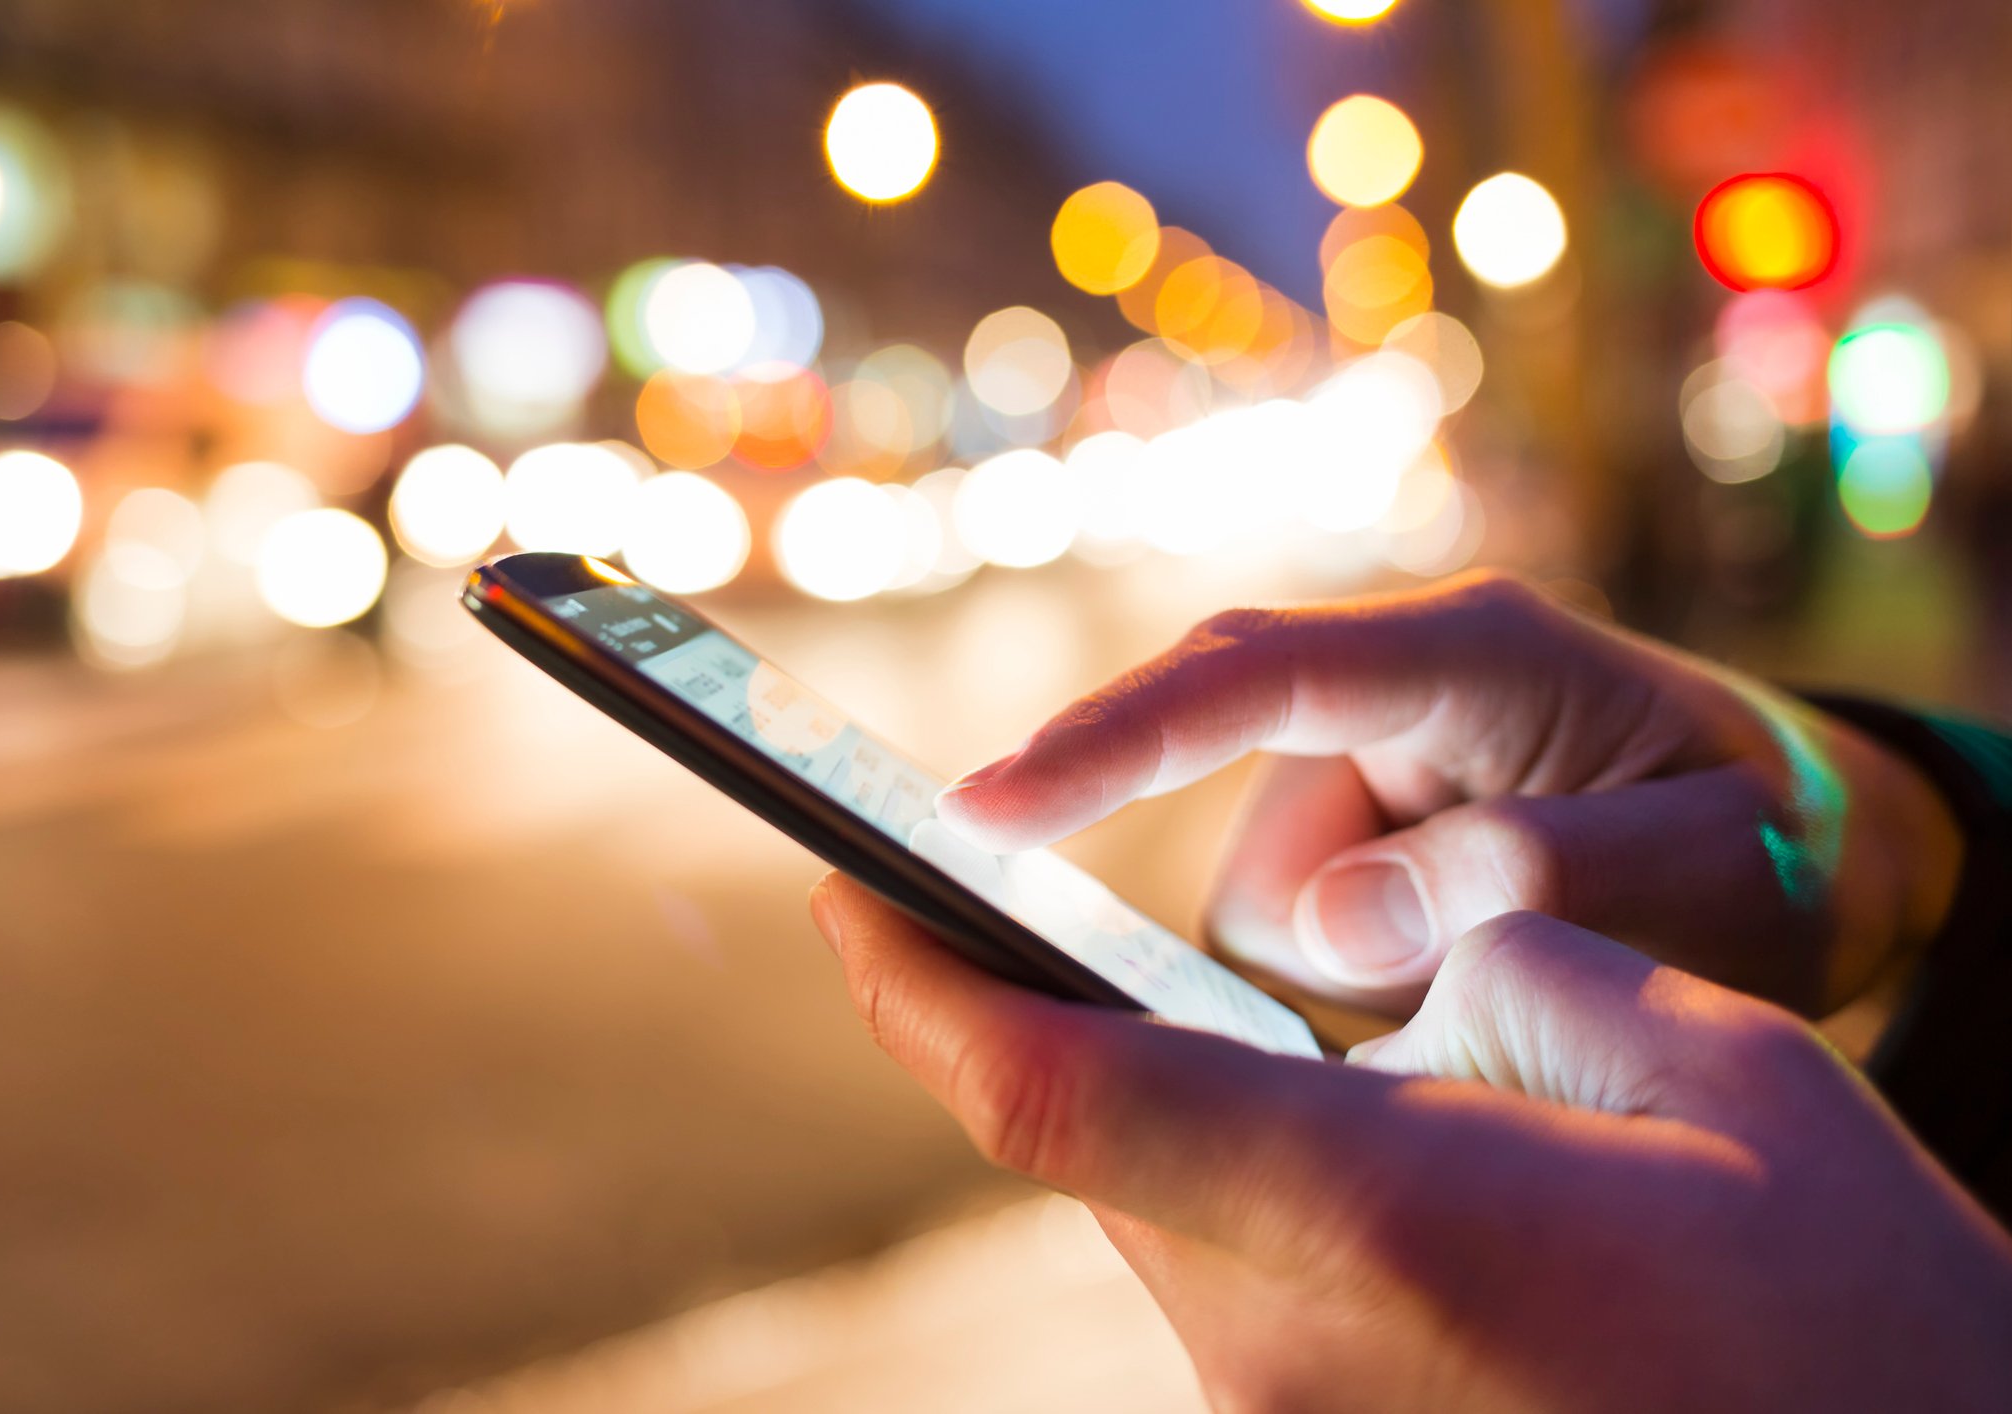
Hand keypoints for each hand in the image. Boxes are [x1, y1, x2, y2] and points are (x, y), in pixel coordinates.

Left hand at [810, 876, 2011, 1412]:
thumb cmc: (1846, 1297)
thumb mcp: (1711, 1056)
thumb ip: (1505, 959)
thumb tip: (1374, 953)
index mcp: (1376, 1216)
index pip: (1055, 1086)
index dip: (922, 982)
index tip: (850, 889)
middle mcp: (1295, 1344)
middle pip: (1092, 1140)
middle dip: (1048, 1017)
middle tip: (1027, 912)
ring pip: (1160, 1210)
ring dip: (1166, 1103)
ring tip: (1258, 1032)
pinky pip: (1226, 1282)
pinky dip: (1235, 1185)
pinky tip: (1337, 1148)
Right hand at [935, 572, 1961, 1016]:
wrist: (1797, 838)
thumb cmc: (1768, 840)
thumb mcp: (1720, 866)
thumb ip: (1543, 877)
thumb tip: (1335, 929)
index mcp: (1468, 652)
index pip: (1252, 677)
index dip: (1110, 741)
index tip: (983, 810)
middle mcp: (1378, 693)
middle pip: (1235, 827)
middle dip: (1316, 945)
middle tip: (1461, 1005)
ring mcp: (1348, 772)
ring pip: (1258, 922)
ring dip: (1361, 995)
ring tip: (1522, 985)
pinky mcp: (1336, 841)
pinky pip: (1285, 953)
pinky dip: (1359, 1003)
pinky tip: (1468, 987)